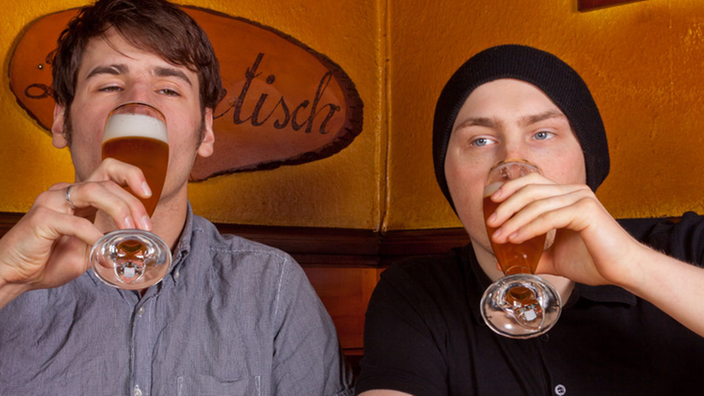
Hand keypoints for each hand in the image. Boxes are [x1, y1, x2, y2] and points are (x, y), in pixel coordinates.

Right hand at [0, 158, 152, 300]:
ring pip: (93, 190)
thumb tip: (137, 240)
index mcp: (79, 196)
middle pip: (107, 181)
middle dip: (132, 202)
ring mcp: (51, 202)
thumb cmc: (49, 260)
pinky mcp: (41, 218)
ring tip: (130, 230)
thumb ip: (110, 238)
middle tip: (145, 226)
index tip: (148, 193)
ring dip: (118, 209)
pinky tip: (101, 247)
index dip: (131, 175)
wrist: (16, 276)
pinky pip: (74, 222)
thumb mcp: (90, 248)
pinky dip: (93, 234)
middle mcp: (65, 192)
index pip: (108, 169)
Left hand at [484, 172, 644, 287]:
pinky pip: (549, 217)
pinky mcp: (586, 211)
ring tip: (498, 236)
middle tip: (491, 223)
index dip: (510, 188)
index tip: (492, 204)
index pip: (533, 181)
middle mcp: (574, 191)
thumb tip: (504, 263)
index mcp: (568, 195)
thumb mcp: (555, 258)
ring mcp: (581, 198)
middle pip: (531, 189)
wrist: (624, 271)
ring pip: (537, 204)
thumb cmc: (595, 262)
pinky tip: (515, 238)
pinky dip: (528, 228)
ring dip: (513, 220)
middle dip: (506, 205)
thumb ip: (533, 256)